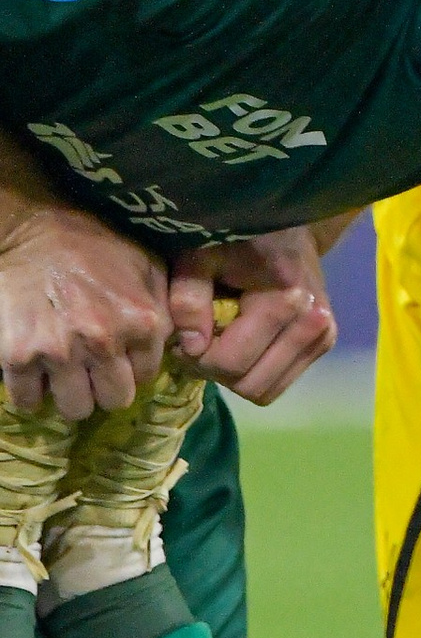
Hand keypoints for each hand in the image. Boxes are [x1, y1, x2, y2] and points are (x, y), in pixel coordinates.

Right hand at [0, 193, 169, 415]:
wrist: (32, 228)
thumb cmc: (94, 245)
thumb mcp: (147, 265)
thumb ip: (169, 307)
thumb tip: (185, 343)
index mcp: (142, 322)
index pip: (147, 377)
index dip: (132, 368)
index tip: (118, 357)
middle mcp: (104, 341)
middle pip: (114, 400)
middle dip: (104, 388)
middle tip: (91, 370)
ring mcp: (60, 351)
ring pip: (75, 409)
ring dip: (70, 396)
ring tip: (64, 374)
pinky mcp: (19, 355)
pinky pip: (28, 400)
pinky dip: (30, 393)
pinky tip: (35, 373)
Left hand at [168, 233, 337, 407]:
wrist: (287, 228)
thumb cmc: (236, 237)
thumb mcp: (200, 257)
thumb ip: (188, 298)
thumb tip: (190, 347)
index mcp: (286, 299)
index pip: (232, 362)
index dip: (196, 359)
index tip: (181, 342)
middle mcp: (313, 323)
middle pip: (251, 385)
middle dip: (216, 372)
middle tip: (198, 346)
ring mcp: (323, 336)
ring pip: (266, 391)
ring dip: (236, 377)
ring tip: (219, 346)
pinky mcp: (324, 343)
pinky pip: (279, 382)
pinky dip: (255, 371)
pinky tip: (242, 344)